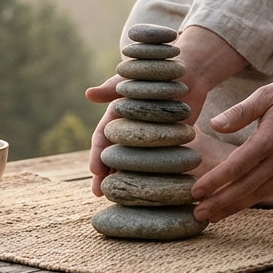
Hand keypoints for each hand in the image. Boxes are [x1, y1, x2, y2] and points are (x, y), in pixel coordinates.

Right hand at [86, 25, 247, 195]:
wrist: (184, 74)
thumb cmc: (152, 74)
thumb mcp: (130, 81)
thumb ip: (111, 89)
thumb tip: (89, 94)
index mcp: (116, 118)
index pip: (101, 139)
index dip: (96, 155)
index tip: (94, 171)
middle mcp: (128, 132)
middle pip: (112, 157)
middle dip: (104, 176)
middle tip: (98, 193)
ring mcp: (146, 141)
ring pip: (131, 164)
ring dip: (124, 181)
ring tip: (118, 199)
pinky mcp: (165, 145)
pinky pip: (155, 164)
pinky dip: (149, 177)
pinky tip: (149, 192)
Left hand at [191, 56, 272, 221]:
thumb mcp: (267, 94)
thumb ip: (240, 111)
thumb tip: (214, 124)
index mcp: (270, 140)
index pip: (236, 166)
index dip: (214, 181)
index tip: (195, 191)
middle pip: (246, 187)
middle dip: (220, 203)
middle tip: (198, 215)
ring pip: (259, 193)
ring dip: (234, 207)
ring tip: (213, 217)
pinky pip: (272, 189)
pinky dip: (253, 199)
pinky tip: (238, 205)